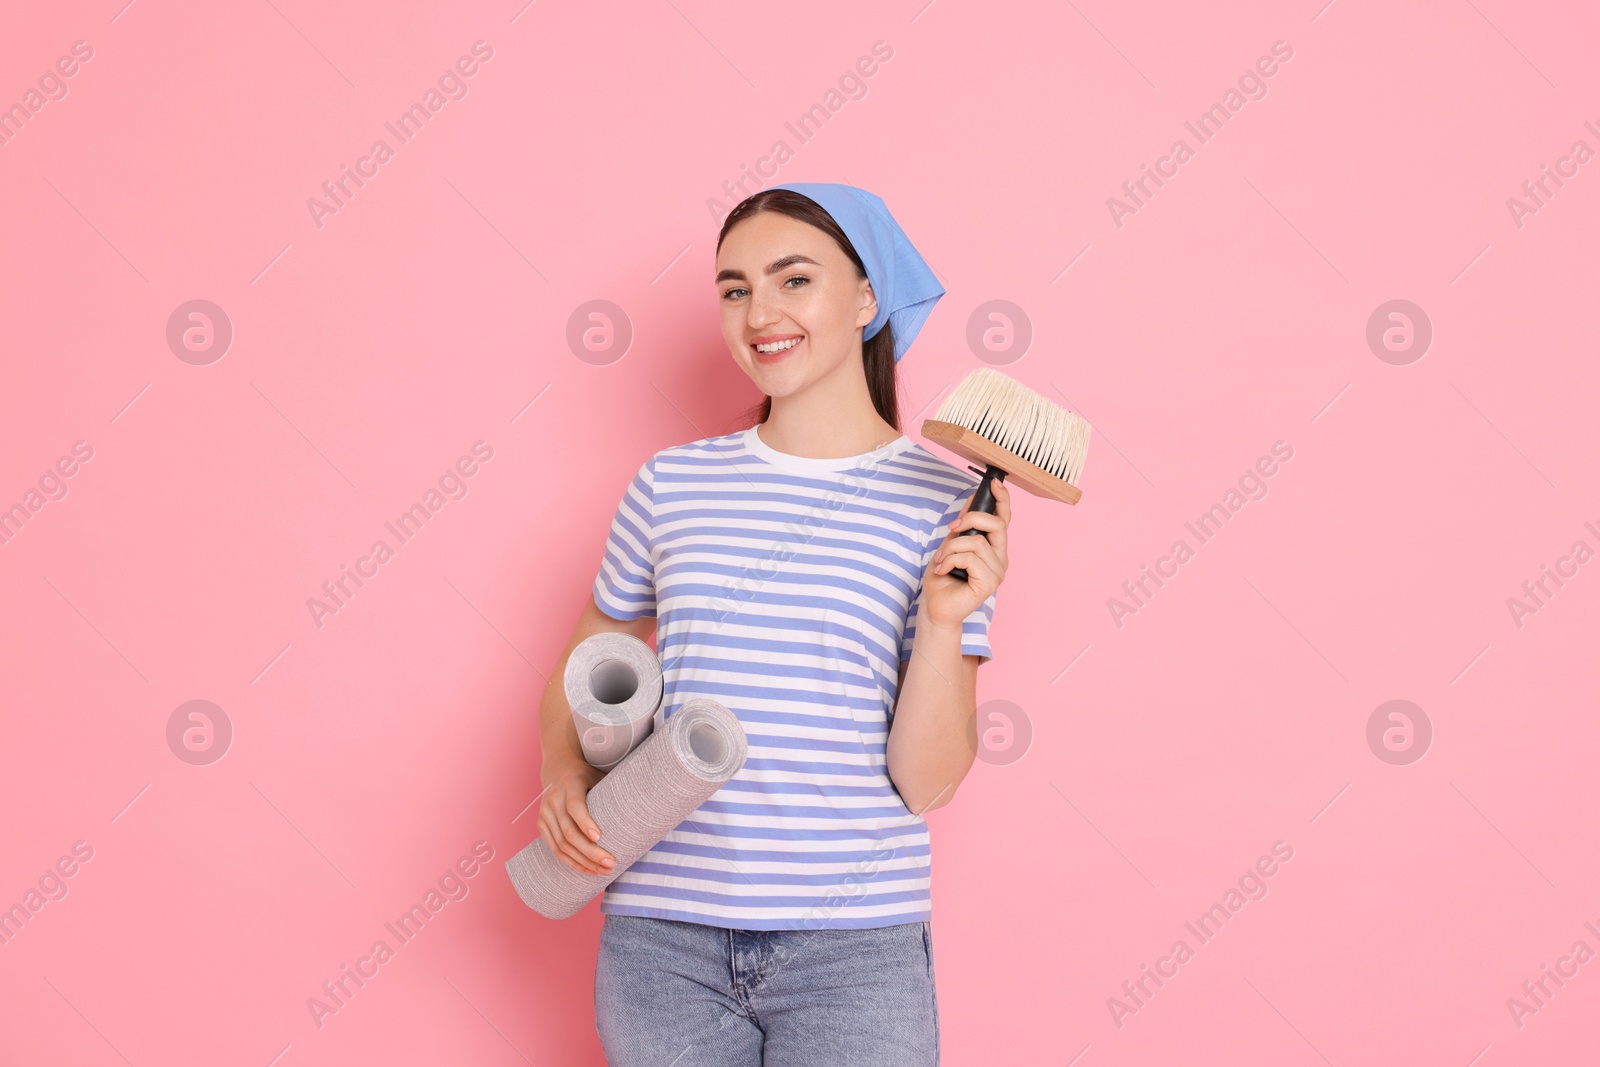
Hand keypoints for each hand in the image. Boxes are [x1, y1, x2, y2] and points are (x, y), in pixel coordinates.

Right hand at [537, 759, 615, 875]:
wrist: (558, 768)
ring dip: (583, 861)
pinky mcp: (541, 824)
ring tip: (602, 870)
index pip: (575, 806)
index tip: (600, 838)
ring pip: (561, 845)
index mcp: (570, 785)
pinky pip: (555, 849)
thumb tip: (641, 810)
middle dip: (590, 852)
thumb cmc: (586, 775)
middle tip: (610, 863)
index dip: (586, 823)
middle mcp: (554, 799)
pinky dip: (571, 861)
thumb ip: (612, 791)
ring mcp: (545, 813)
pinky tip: (587, 869)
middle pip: (569, 832)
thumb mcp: (599, 776)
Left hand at [922, 478, 1010, 628]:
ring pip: (977, 542)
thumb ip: (964, 525)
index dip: (1002, 499)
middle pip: (997, 524)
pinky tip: (944, 570)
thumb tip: (973, 498)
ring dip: (952, 548)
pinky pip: (970, 559)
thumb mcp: (951, 544)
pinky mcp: (990, 583)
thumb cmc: (943, 578)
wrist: (935, 607)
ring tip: (942, 560)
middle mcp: (1001, 558)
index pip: (1005, 519)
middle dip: (970, 518)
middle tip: (951, 528)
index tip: (993, 482)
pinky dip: (951, 560)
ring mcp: (998, 571)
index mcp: (995, 548)